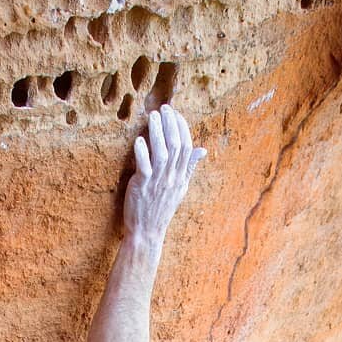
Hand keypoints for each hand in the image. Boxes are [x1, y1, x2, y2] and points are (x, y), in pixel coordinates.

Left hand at [123, 104, 205, 244]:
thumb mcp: (180, 188)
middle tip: (164, 108)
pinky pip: (144, 166)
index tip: (176, 113)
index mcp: (181, 177)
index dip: (183, 128)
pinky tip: (139, 140)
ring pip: (162, 152)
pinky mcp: (142, 187)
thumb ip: (188, 168)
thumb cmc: (161, 208)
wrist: (147, 232)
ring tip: (153, 116)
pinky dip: (142, 152)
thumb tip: (202, 150)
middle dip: (170, 124)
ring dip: (157, 132)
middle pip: (176, 145)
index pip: (187, 147)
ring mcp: (157, 182)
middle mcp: (172, 178)